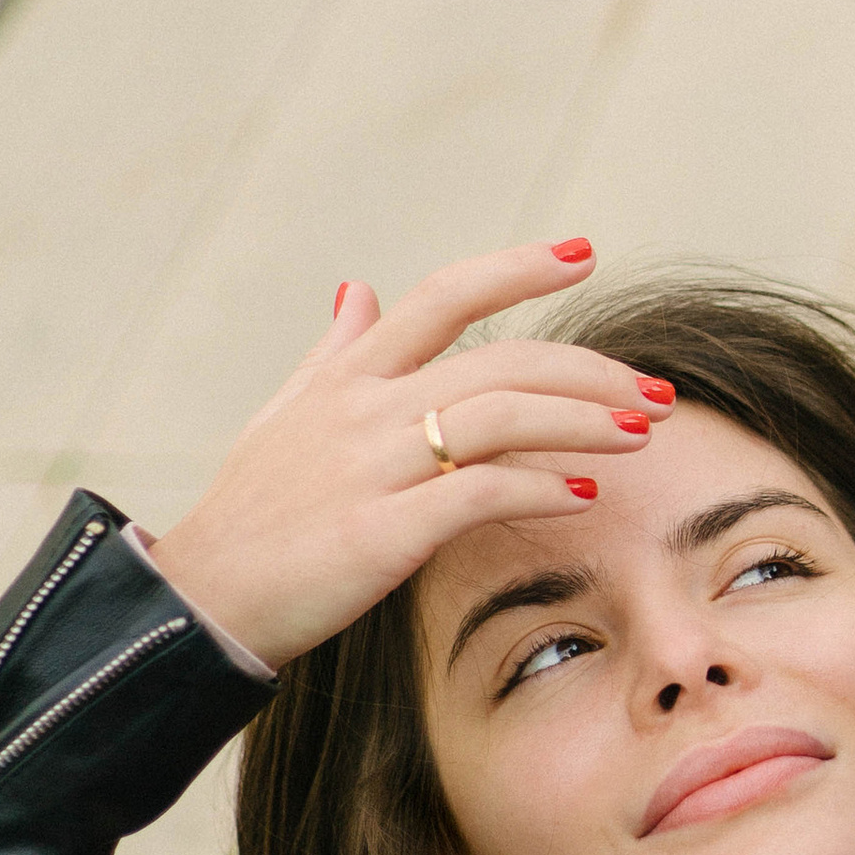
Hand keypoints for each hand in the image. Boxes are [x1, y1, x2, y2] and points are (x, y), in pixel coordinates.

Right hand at [149, 243, 664, 668]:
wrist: (201, 602)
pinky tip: (583, 495)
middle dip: (591, 370)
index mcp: (348, 376)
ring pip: (501, 416)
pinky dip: (539, 487)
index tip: (584, 251)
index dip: (516, 268)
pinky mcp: (378, 531)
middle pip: (501, 360)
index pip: (443, 296)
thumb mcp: (284, 416)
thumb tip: (356, 288)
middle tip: (653, 390)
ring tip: (642, 434)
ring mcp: (370, 467)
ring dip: (584, 422)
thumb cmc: (251, 513)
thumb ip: (333, 352)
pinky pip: (478, 493)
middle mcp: (363, 408)